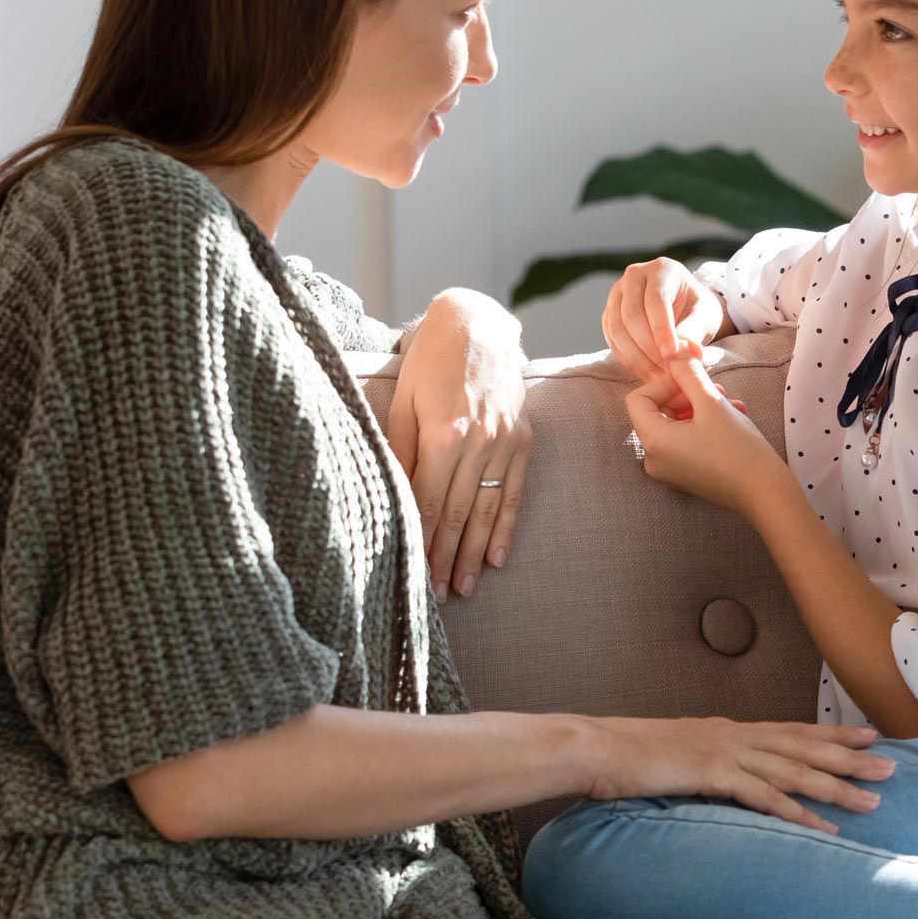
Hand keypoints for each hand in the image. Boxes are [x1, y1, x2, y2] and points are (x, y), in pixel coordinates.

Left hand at [388, 290, 531, 601]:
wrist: (478, 323)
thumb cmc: (428, 360)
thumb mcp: (403, 399)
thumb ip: (401, 450)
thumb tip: (395, 499)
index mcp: (445, 432)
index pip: (429, 501)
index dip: (420, 542)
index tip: (410, 575)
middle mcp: (481, 440)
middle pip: (459, 512)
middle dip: (445, 558)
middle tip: (435, 596)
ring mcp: (506, 440)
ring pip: (488, 508)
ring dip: (474, 552)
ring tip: (461, 587)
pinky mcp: (523, 437)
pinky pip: (515, 490)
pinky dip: (506, 526)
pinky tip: (496, 558)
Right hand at [580, 716, 893, 834]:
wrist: (597, 748)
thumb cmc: (630, 755)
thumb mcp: (679, 752)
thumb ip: (708, 760)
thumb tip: (725, 772)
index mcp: (729, 728)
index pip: (792, 730)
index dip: (833, 733)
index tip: (868, 736)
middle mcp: (735, 734)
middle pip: (805, 746)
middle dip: (851, 757)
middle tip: (891, 765)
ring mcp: (726, 751)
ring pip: (795, 770)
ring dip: (837, 787)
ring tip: (873, 799)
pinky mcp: (713, 773)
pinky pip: (764, 798)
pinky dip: (798, 813)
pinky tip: (824, 828)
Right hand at [603, 258, 725, 412]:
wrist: (686, 310)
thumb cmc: (698, 310)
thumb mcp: (706, 316)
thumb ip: (696, 329)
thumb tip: (684, 349)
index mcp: (662, 270)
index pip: (656, 300)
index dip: (662, 331)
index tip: (672, 357)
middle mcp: (634, 276)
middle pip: (631, 315)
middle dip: (649, 348)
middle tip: (667, 372)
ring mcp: (617, 294)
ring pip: (617, 329)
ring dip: (636, 358)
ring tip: (658, 377)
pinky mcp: (609, 313)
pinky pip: (611, 339)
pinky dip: (627, 359)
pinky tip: (646, 373)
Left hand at [625, 352, 783, 515]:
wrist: (764, 492)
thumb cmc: (738, 448)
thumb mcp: (712, 401)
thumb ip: (688, 373)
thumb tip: (674, 352)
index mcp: (653, 441)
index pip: (638, 399)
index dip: (664, 383)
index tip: (693, 379)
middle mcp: (653, 459)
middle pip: (656, 411)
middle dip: (686, 394)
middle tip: (716, 388)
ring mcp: (668, 470)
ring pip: (674, 424)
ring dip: (700, 407)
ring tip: (730, 402)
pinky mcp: (684, 475)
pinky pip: (684, 441)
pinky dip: (702, 425)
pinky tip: (732, 418)